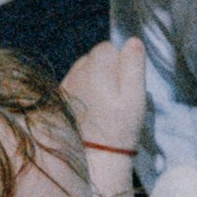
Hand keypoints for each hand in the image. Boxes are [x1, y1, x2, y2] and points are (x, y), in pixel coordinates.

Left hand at [60, 34, 145, 160]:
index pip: (109, 48)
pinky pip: (75, 85)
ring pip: (84, 71)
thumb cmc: (119, 126)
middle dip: (106, 70)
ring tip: (103, 105)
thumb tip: (133, 41)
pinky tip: (91, 110)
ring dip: (94, 80)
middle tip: (116, 97)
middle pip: (94, 58)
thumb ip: (134, 66)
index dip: (121, 64)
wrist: (94, 156)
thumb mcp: (135, 96)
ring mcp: (67, 84)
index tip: (124, 86)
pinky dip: (83, 92)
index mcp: (96, 66)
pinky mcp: (60, 98)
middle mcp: (77, 71)